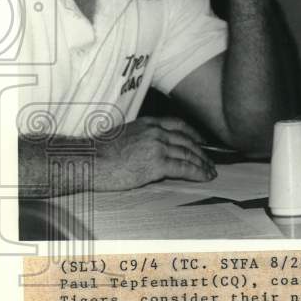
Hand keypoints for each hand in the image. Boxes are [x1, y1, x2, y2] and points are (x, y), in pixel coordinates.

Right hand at [94, 117, 216, 190]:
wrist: (90, 161)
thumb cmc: (100, 153)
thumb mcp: (124, 135)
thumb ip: (142, 138)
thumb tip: (154, 149)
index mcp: (147, 123)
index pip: (179, 125)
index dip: (194, 134)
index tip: (202, 141)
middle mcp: (156, 132)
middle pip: (187, 141)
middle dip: (202, 152)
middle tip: (210, 161)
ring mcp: (158, 146)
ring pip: (189, 154)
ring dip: (203, 164)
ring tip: (211, 172)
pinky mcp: (157, 163)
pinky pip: (184, 168)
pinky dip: (198, 173)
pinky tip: (205, 177)